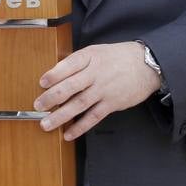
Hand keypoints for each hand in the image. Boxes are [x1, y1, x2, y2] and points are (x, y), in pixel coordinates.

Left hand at [34, 41, 161, 140]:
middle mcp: (96, 73)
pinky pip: (94, 117)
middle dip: (51, 98)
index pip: (69, 65)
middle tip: (38, 106)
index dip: (54, 74)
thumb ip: (77, 62)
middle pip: (70, 86)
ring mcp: (104, 89)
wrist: (147, 65)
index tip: (41, 83)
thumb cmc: (117, 57)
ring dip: (61, 116)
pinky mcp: (112, 103)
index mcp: (90, 57)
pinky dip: (80, 126)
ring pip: (79, 104)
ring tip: (46, 124)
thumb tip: (54, 75)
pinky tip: (69, 134)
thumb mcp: (96, 52)